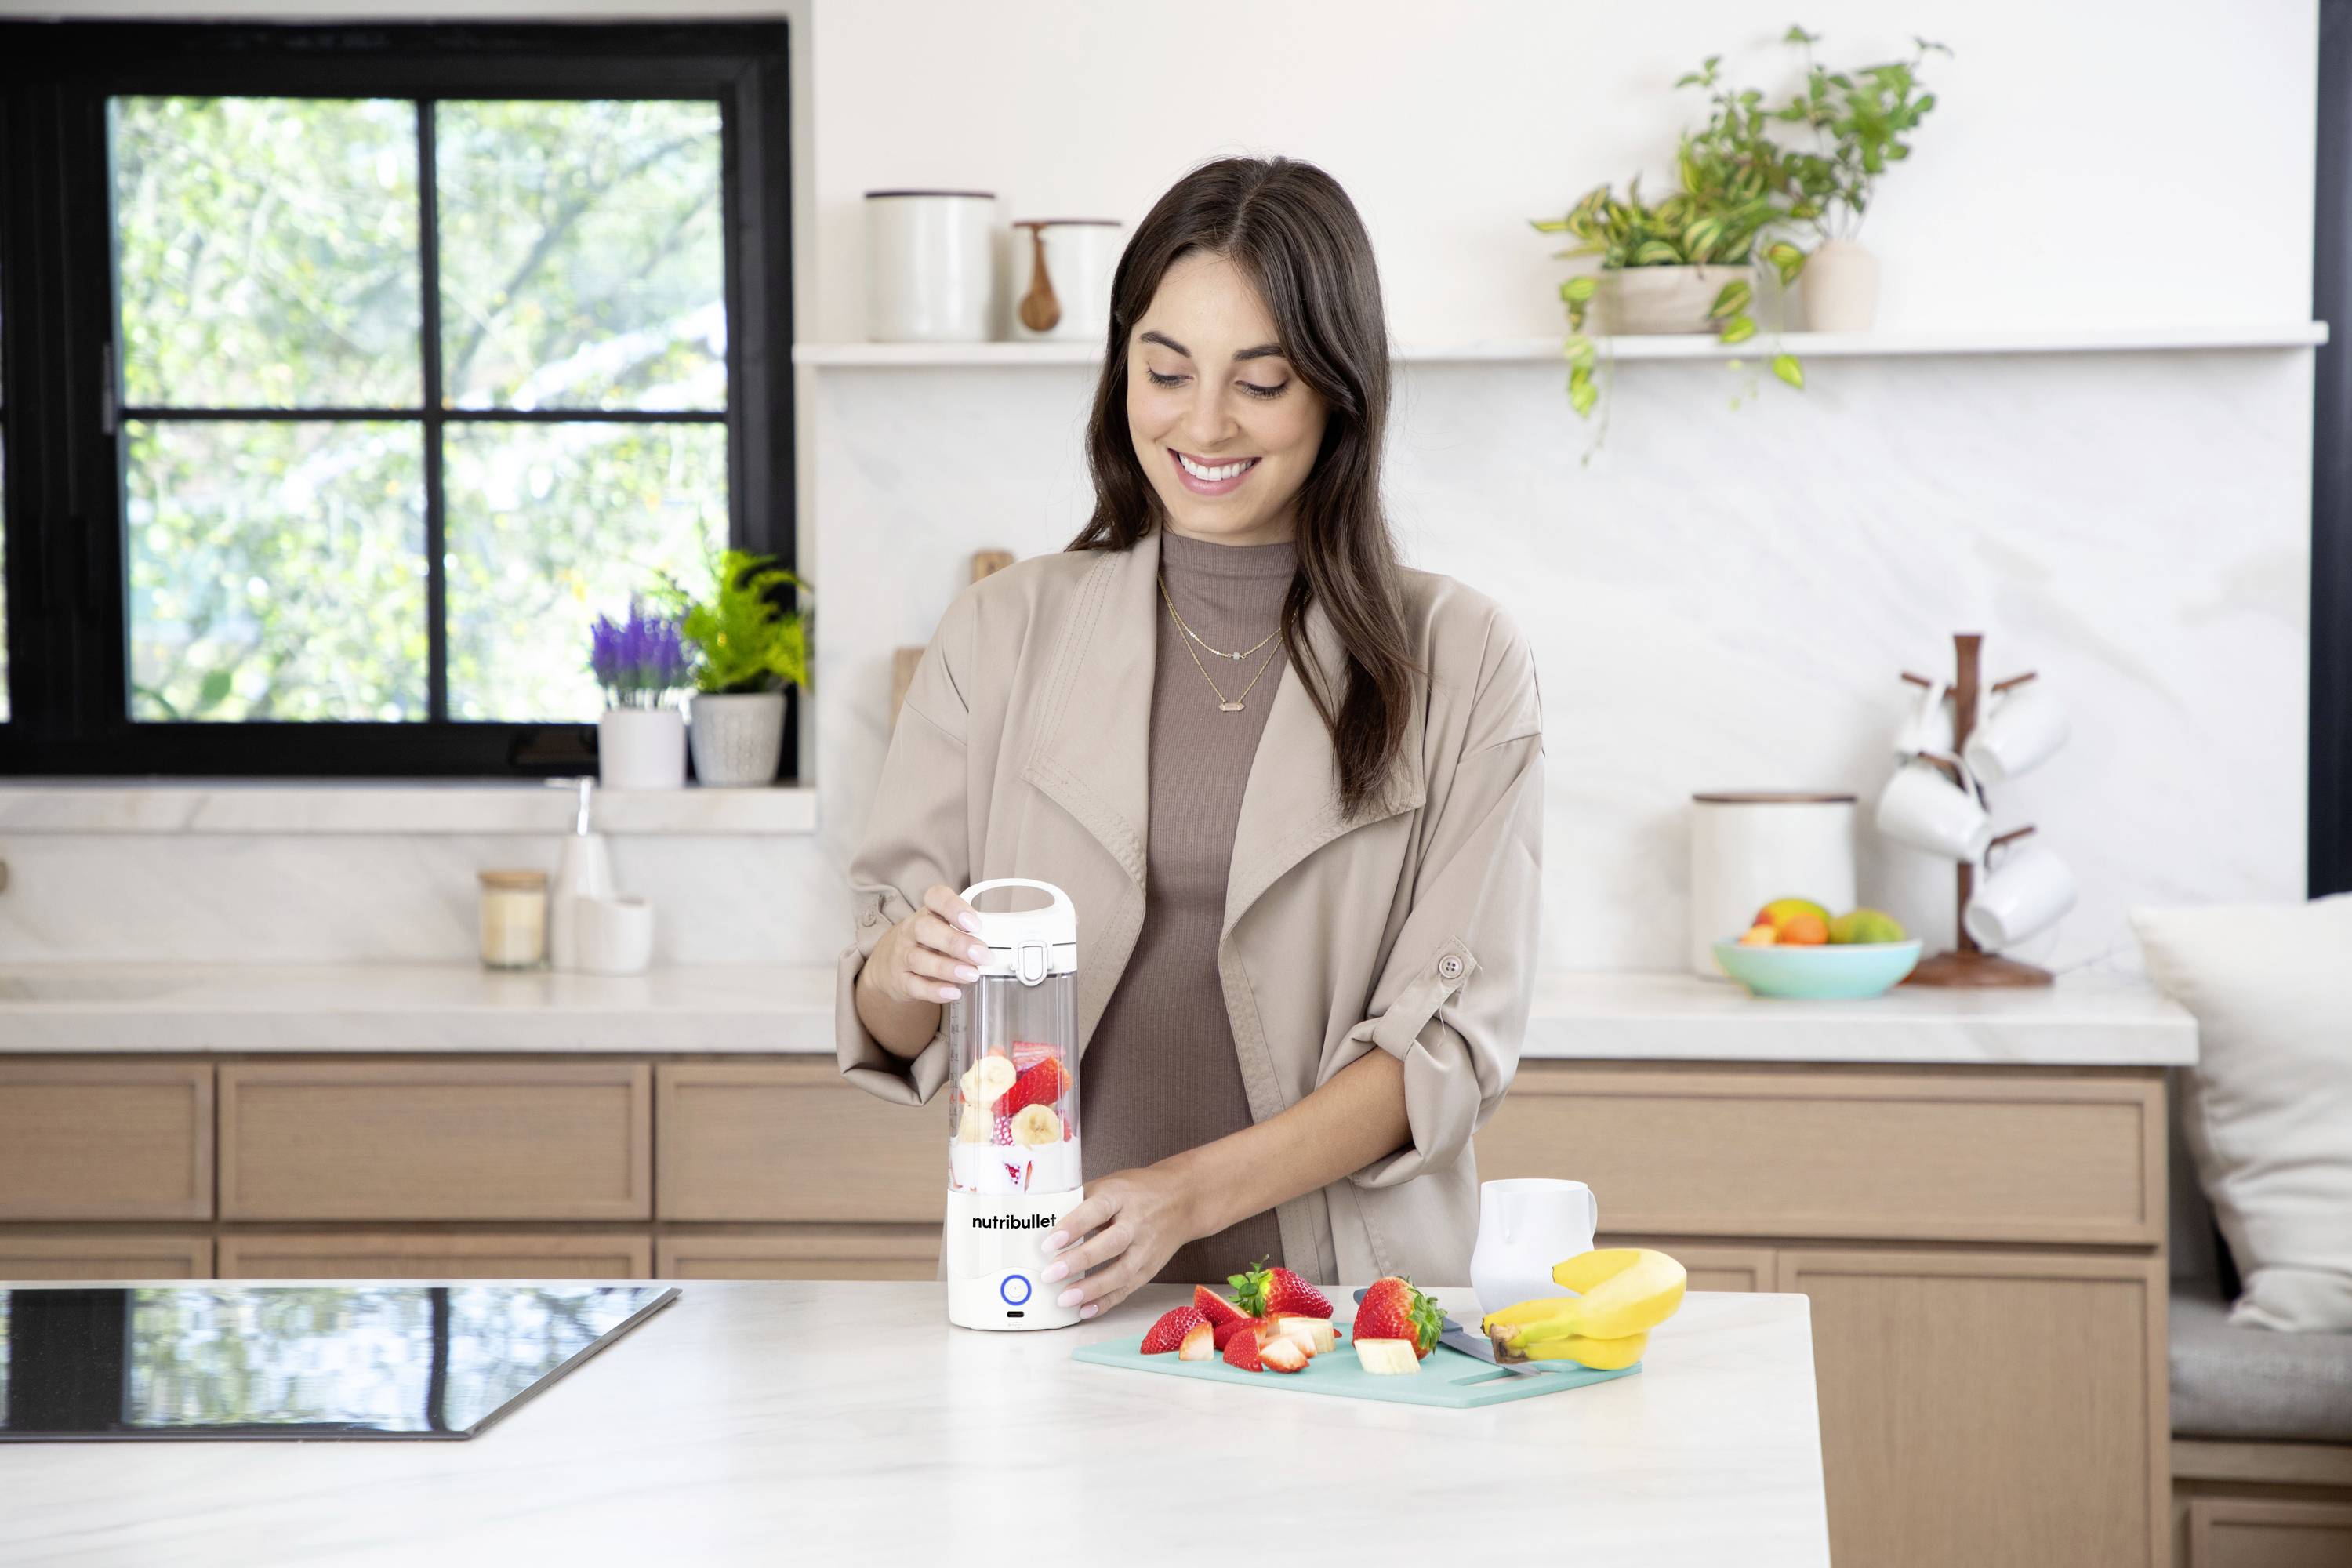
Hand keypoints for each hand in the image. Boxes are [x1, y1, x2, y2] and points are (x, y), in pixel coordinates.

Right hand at [864, 883, 988, 1005]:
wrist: (889, 964)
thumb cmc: (927, 943)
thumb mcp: (943, 928)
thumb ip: (967, 932)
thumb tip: (996, 942)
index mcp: (928, 912)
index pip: (935, 898)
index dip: (954, 907)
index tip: (974, 923)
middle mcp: (911, 930)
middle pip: (925, 929)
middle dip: (956, 942)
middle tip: (981, 954)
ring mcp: (902, 955)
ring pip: (919, 958)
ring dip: (948, 968)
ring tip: (972, 975)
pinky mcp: (900, 980)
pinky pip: (915, 985)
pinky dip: (935, 990)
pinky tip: (953, 992)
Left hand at [1041, 1164, 1200, 1318]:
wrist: (1183, 1199)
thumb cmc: (1136, 1191)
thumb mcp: (1110, 1184)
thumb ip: (1080, 1200)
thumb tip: (1042, 1216)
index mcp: (1121, 1196)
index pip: (1096, 1210)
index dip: (1073, 1226)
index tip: (1048, 1242)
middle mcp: (1136, 1222)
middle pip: (1111, 1243)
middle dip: (1079, 1261)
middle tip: (1049, 1274)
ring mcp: (1146, 1247)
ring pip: (1121, 1271)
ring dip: (1091, 1288)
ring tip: (1063, 1299)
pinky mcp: (1150, 1267)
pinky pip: (1128, 1288)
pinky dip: (1106, 1301)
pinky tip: (1085, 1310)